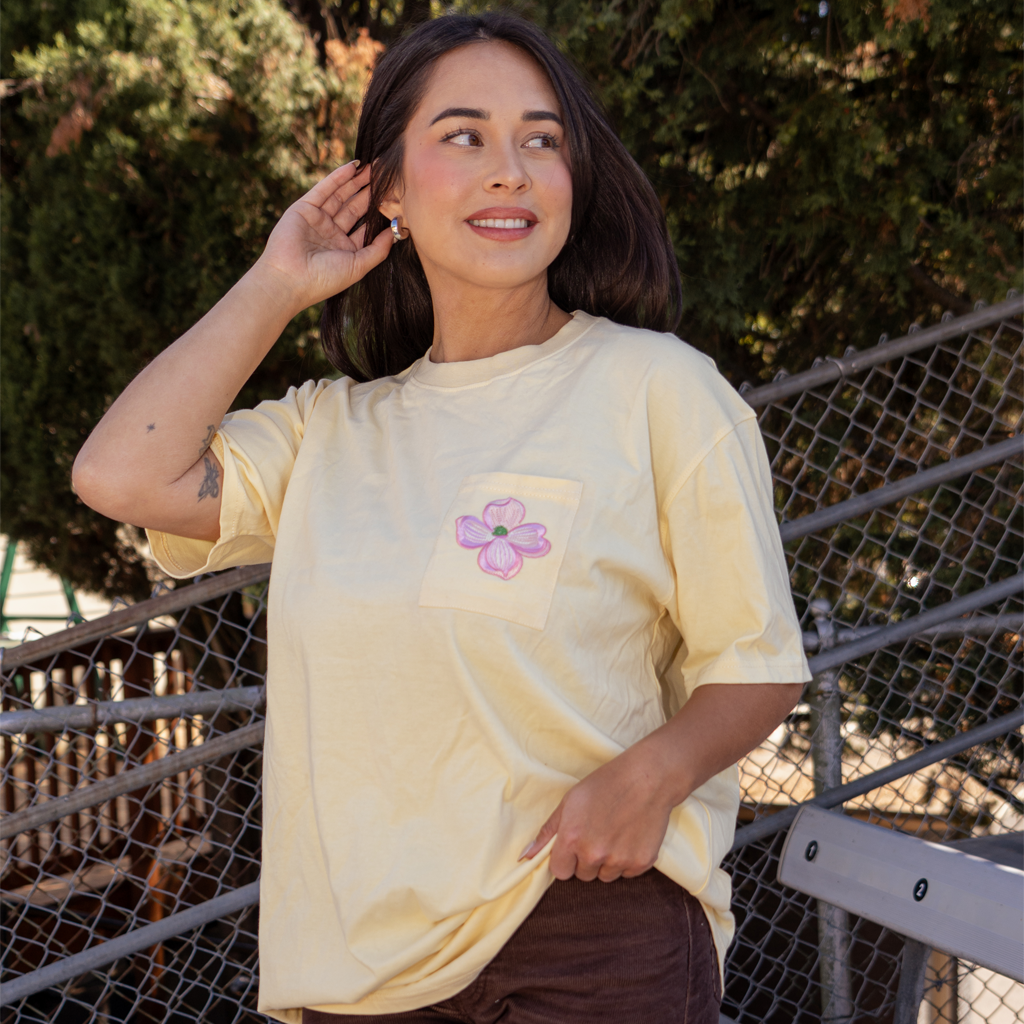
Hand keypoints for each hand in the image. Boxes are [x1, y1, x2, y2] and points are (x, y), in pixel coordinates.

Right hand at [255, 162, 393, 310]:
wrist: (290, 278)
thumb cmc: (325, 279)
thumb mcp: (359, 266)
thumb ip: (379, 249)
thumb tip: (395, 232)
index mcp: (344, 249)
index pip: (364, 227)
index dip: (378, 213)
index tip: (394, 199)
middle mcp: (331, 234)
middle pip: (354, 208)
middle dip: (368, 192)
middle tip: (384, 176)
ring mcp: (317, 220)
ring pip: (341, 196)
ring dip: (356, 182)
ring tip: (373, 168)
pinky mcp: (304, 209)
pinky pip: (324, 190)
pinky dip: (338, 178)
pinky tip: (353, 167)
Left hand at [520, 745, 673, 881]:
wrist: (647, 778)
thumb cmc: (605, 784)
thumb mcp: (569, 802)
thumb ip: (547, 832)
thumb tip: (524, 857)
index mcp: (572, 839)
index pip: (560, 872)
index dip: (566, 859)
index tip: (574, 845)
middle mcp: (594, 854)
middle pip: (583, 875)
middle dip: (587, 860)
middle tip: (598, 833)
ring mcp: (619, 861)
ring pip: (605, 876)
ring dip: (608, 862)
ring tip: (615, 833)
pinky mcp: (641, 863)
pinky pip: (627, 874)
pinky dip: (628, 860)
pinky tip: (630, 836)